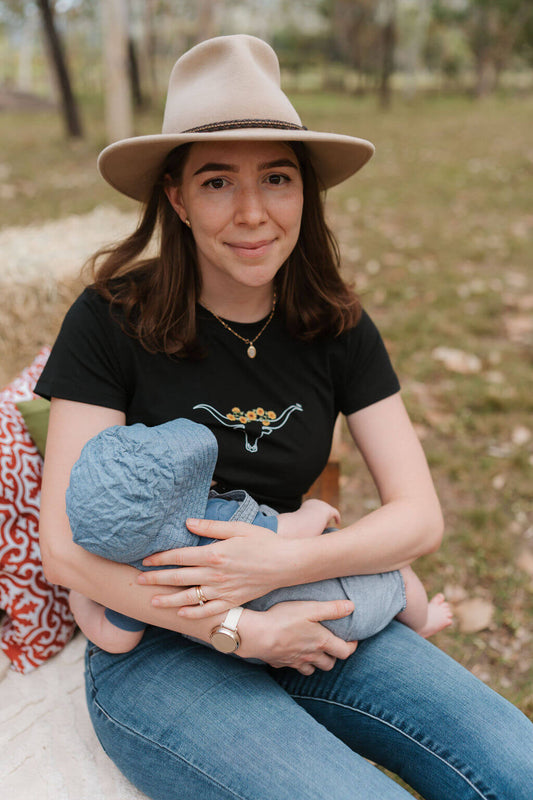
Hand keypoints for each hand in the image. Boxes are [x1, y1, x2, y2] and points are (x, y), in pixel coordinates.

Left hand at [138, 517, 300, 617]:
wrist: (286, 563)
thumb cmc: (263, 541)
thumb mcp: (237, 527)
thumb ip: (210, 526)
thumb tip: (187, 523)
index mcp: (214, 553)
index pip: (179, 556)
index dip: (160, 559)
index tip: (146, 560)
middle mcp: (215, 574)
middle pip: (178, 578)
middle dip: (156, 580)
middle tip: (138, 581)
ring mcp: (224, 590)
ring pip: (190, 598)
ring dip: (169, 600)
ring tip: (152, 602)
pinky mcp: (233, 601)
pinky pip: (209, 611)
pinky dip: (194, 614)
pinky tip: (181, 615)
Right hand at [237, 600, 357, 674]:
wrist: (257, 635)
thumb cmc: (284, 619)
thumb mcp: (310, 608)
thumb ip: (332, 608)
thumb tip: (352, 606)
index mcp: (321, 642)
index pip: (345, 652)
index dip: (351, 647)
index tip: (352, 640)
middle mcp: (310, 656)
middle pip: (329, 664)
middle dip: (333, 656)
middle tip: (331, 645)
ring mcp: (295, 662)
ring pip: (312, 670)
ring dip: (316, 663)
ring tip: (314, 652)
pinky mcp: (281, 663)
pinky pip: (293, 667)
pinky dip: (297, 663)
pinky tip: (292, 653)